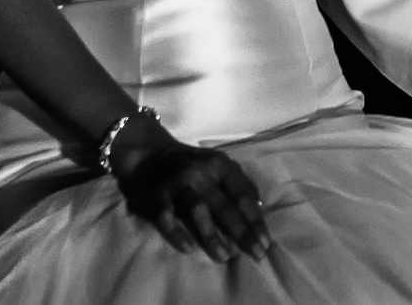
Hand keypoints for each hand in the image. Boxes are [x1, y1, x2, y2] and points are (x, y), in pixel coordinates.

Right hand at [109, 117, 269, 262]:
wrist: (146, 154)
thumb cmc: (190, 166)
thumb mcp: (217, 166)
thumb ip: (237, 185)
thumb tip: (260, 212)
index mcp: (220, 165)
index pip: (243, 195)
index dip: (255, 220)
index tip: (265, 243)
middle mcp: (200, 173)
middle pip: (225, 205)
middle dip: (242, 232)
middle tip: (256, 255)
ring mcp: (177, 184)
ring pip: (197, 209)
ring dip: (212, 234)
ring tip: (224, 257)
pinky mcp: (155, 197)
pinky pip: (165, 217)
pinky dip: (176, 233)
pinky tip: (188, 248)